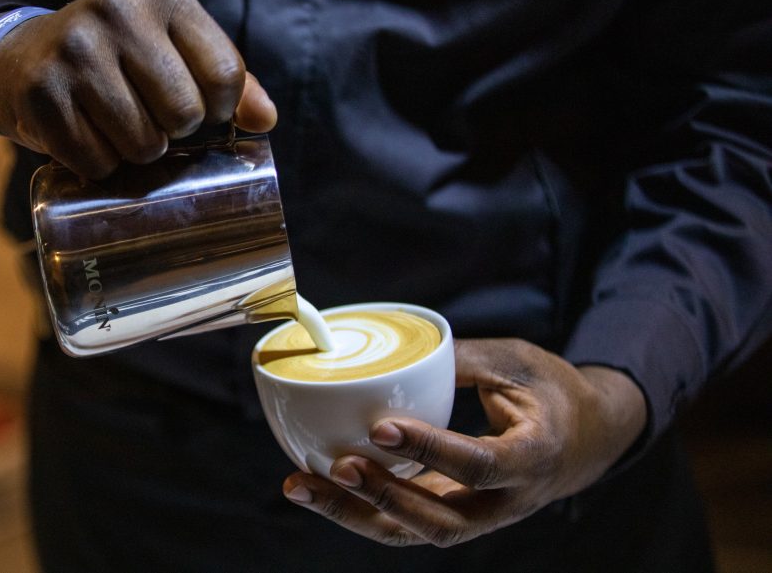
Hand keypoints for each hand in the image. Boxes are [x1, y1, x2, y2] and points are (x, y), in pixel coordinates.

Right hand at [0, 0, 276, 178]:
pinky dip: (100, 165)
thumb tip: (265, 119)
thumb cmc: (119, 59)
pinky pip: (97, 161)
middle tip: (154, 119)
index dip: (222, 110)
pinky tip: (90, 137)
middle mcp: (116, 13)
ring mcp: (74, 53)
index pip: (225, 74)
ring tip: (122, 128)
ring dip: (139, 152)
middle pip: (185, 112)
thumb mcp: (175, 49)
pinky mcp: (41, 94)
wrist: (24, 56)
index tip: (203, 112)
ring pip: (143, 143)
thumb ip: (229, 80)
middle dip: (176, 132)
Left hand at [281, 338, 646, 546]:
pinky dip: (360, 509)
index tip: (380, 426)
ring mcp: (479, 517)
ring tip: (301, 486)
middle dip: (380, 498)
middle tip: (333, 466)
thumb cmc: (551, 392)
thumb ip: (462, 360)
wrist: (585, 438)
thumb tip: (397, 354)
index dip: (429, 449)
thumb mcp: (517, 362)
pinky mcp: (454, 514)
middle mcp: (506, 502)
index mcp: (533, 458)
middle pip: (439, 521)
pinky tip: (318, 486)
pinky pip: (405, 523)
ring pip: (413, 532)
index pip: (478, 465)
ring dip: (354, 514)